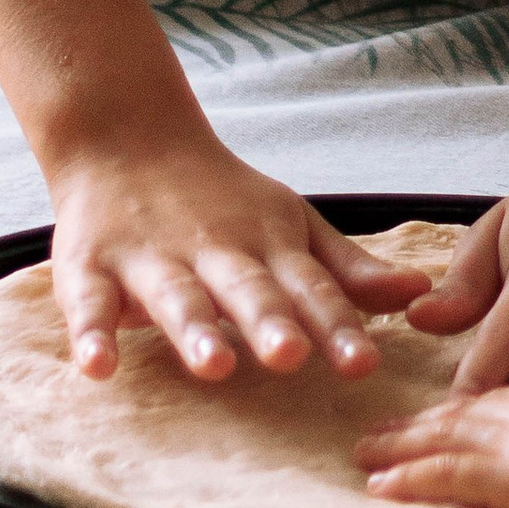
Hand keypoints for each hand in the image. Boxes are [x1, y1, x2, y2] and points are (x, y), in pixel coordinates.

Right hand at [49, 128, 428, 383]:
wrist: (127, 138)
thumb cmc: (224, 200)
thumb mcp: (292, 226)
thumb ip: (347, 272)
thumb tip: (419, 294)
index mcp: (267, 245)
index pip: (309, 289)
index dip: (337, 326)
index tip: (365, 366)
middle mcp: (214, 250)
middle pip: (245, 288)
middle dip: (268, 321)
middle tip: (290, 357)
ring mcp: (151, 257)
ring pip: (175, 295)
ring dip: (193, 329)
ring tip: (213, 365)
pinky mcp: (91, 266)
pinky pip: (88, 304)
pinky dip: (92, 334)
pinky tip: (97, 369)